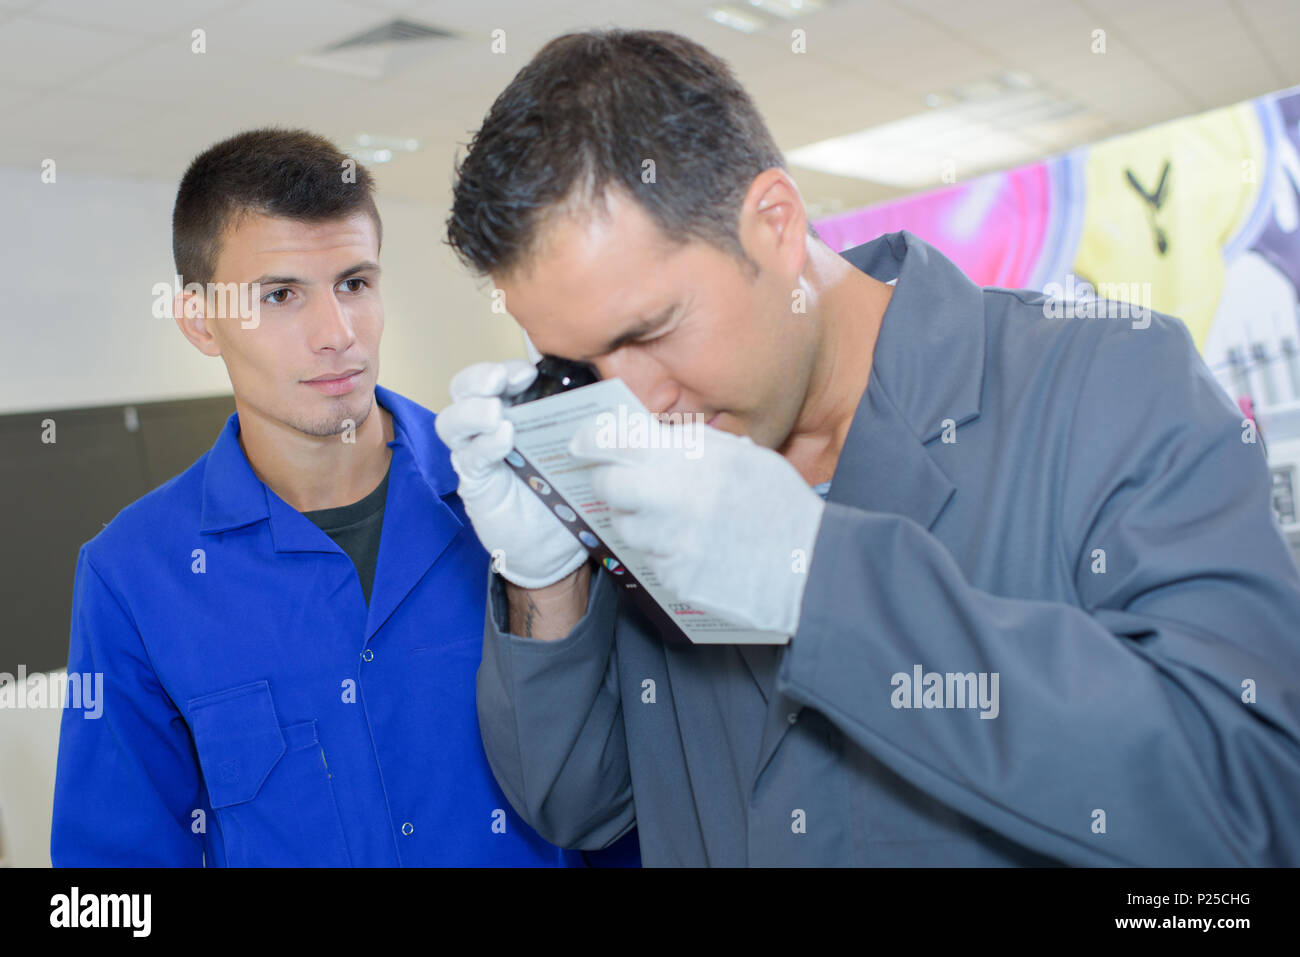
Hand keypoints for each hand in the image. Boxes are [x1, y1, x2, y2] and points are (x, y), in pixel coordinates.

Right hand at [435, 360, 587, 588]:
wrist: (558, 547)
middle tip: (501, 381)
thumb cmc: (569, 493)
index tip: (528, 372)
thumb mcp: (582, 449)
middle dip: (478, 379)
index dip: (504, 368)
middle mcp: (488, 428)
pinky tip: (504, 441)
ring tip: (495, 413)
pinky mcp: (475, 484)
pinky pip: (470, 458)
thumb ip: (586, 421)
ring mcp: (477, 455)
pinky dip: (484, 445)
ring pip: (451, 422)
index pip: (493, 377)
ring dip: (471, 411)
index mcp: (514, 411)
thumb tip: (611, 395)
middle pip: (462, 390)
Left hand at [568, 416, 825, 634]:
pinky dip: (663, 552)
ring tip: (675, 518)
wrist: (809, 569)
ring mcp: (674, 542)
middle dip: (610, 482)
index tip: (583, 441)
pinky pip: (650, 560)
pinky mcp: (676, 578)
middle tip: (622, 482)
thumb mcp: (744, 457)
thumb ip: (693, 445)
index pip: (618, 441)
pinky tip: (694, 548)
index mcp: (695, 460)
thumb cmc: (780, 508)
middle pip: (609, 486)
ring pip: (627, 527)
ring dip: (639, 520)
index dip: (591, 439)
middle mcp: (677, 498)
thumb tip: (645, 436)